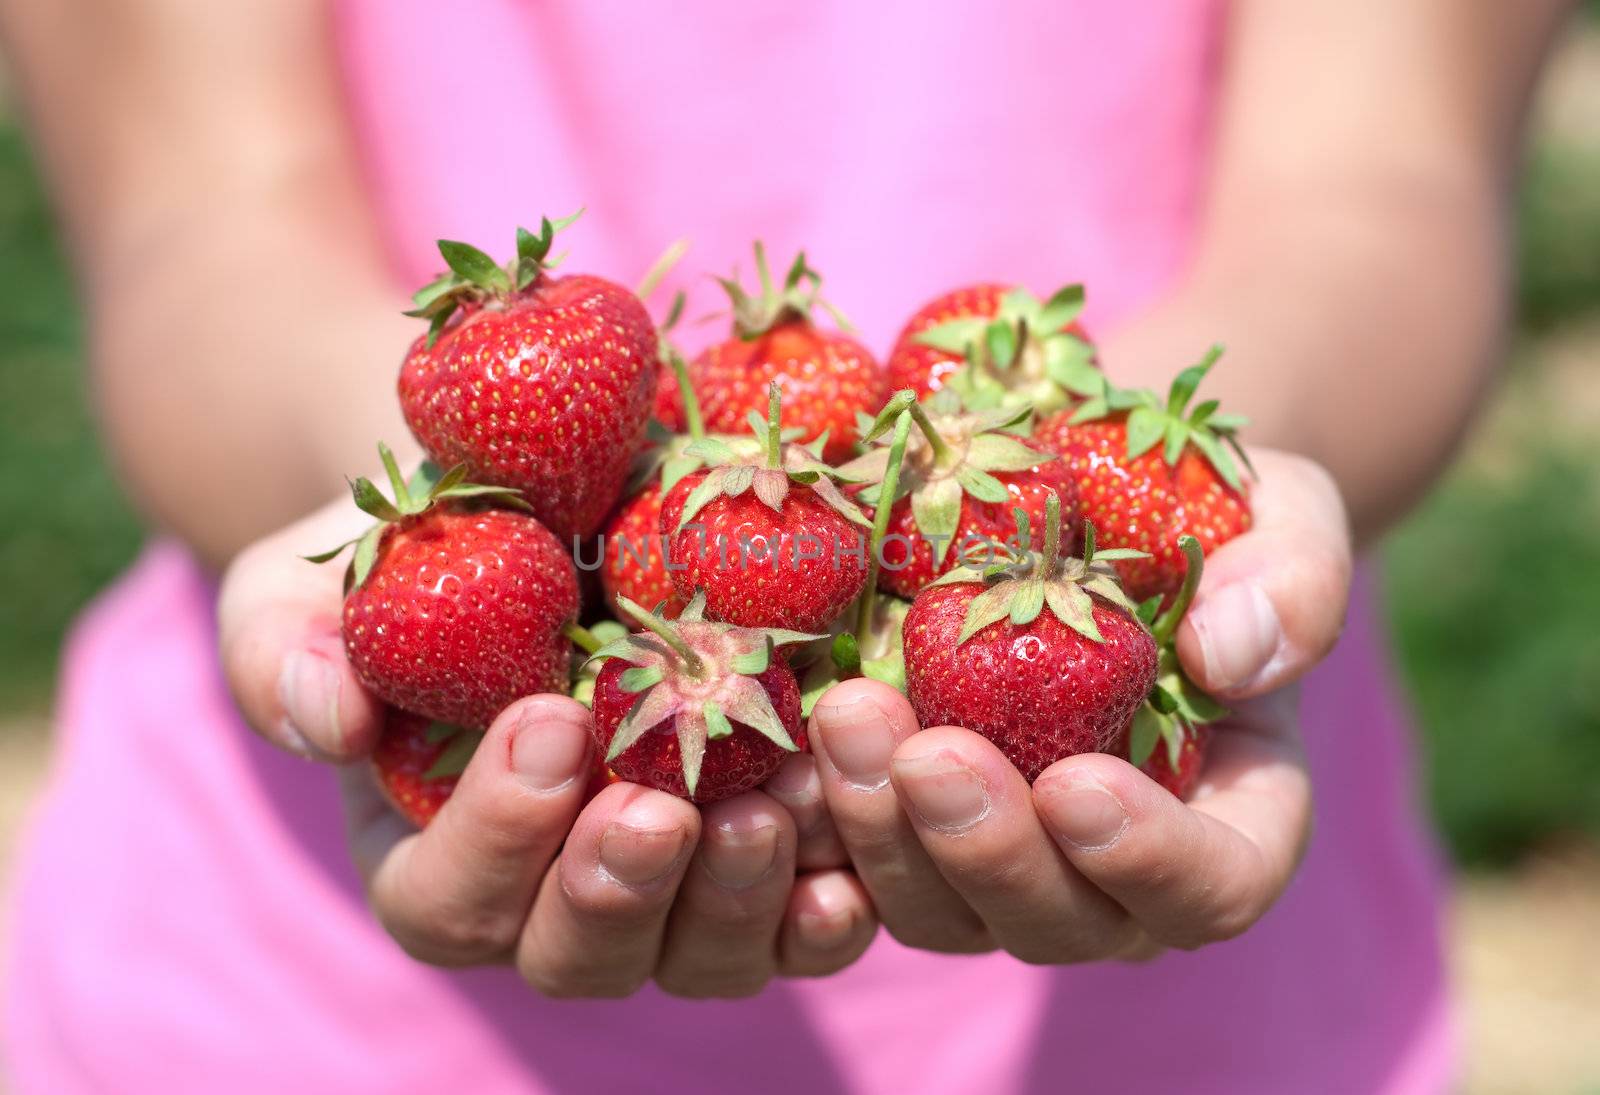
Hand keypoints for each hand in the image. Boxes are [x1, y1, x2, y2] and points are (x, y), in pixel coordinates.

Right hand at [217, 498, 877, 996]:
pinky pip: (801, 913)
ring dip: (739, 897)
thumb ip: (285, 649)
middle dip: (620, 891)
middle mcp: (553, 890)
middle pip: (580, 955)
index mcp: (435, 851)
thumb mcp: (313, 579)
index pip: (448, 901)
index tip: (545, 725)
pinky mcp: (765, 844)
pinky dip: (830, 896)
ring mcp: (670, 881)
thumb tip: (324, 720)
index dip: (492, 839)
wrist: (542, 504)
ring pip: (702, 953)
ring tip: (778, 805)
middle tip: (661, 809)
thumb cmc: (414, 552)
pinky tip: (854, 860)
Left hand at [805, 448, 1349, 960]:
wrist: (1084, 498)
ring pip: (940, 913)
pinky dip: (818, 819)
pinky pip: (855, 865)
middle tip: (926, 753)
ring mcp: (1001, 857)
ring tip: (847, 717)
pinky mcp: (907, 827)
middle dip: (986, 850)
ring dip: (885, 835)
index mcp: (1230, 818)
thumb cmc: (1205, 514)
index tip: (1077, 783)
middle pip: (1058, 922)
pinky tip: (786, 746)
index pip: (1211, 889)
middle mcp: (1112, 870)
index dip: (1150, 863)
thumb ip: (1295, 580)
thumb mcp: (1280, 515)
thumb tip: (1235, 656)